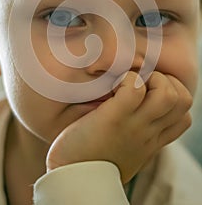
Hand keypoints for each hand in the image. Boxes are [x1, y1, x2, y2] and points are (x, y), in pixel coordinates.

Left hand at [46, 71, 191, 183]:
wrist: (74, 180)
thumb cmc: (92, 160)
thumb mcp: (124, 149)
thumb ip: (137, 132)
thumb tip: (138, 107)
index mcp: (152, 140)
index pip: (184, 116)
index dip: (173, 96)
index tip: (149, 93)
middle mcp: (149, 132)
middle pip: (183, 100)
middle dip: (166, 82)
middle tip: (140, 84)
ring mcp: (135, 125)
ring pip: (168, 93)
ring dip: (151, 78)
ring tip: (129, 84)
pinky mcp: (115, 118)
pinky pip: (135, 89)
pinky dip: (127, 79)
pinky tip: (113, 88)